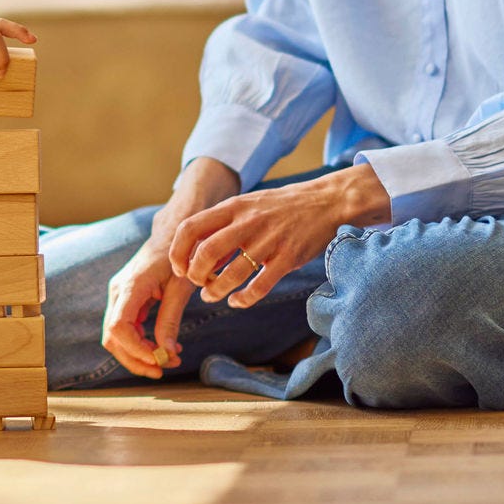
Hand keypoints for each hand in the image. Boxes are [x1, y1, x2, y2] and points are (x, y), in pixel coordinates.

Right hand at [100, 158, 240, 377]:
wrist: (172, 235)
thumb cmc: (178, 257)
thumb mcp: (180, 289)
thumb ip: (171, 320)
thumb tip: (167, 354)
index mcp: (131, 286)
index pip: (118, 328)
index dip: (135, 350)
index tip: (159, 360)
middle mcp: (118, 292)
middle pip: (112, 338)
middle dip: (135, 359)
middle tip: (162, 369)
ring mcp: (119, 296)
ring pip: (115, 337)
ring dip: (137, 354)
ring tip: (166, 361)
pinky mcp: (125, 300)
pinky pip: (124, 329)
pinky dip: (140, 344)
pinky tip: (162, 348)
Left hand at [167, 164, 391, 310]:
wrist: (326, 201)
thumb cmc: (280, 207)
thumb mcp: (247, 204)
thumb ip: (222, 223)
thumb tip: (193, 249)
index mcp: (232, 207)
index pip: (190, 227)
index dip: (178, 251)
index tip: (179, 268)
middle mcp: (247, 222)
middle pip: (206, 252)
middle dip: (195, 275)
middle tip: (198, 284)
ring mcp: (269, 240)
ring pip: (232, 273)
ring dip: (216, 291)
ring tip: (212, 296)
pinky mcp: (288, 257)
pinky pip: (260, 285)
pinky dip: (244, 298)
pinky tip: (238, 301)